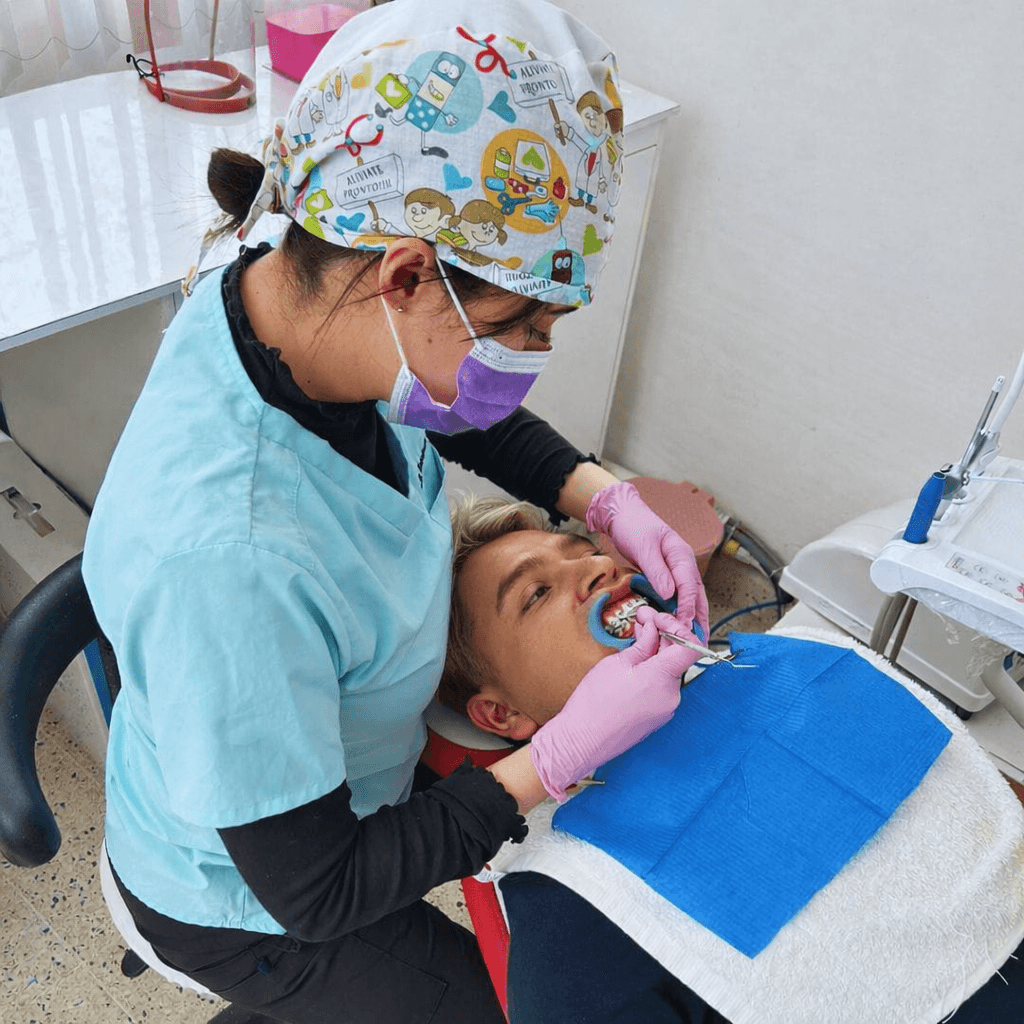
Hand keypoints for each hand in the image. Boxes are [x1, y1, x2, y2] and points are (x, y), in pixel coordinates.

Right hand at [529, 613, 700, 800]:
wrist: (581, 740)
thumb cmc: (595, 703)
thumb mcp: (617, 663)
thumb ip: (642, 644)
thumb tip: (653, 629)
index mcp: (662, 679)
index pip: (690, 646)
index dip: (677, 627)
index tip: (657, 620)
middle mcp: (671, 695)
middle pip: (678, 657)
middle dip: (663, 635)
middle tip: (642, 619)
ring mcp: (666, 709)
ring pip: (669, 672)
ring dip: (657, 653)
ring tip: (636, 639)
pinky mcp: (657, 717)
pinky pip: (661, 687)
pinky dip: (652, 672)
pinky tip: (635, 664)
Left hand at [586, 481, 710, 640]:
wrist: (622, 515)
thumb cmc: (634, 526)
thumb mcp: (644, 547)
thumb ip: (657, 571)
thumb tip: (670, 595)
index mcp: (681, 555)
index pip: (690, 586)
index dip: (688, 607)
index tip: (684, 625)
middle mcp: (683, 564)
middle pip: (697, 594)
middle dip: (699, 618)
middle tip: (699, 641)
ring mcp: (676, 569)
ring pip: (691, 597)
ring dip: (693, 617)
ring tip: (694, 638)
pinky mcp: (666, 575)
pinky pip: (678, 595)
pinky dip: (681, 610)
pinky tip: (678, 624)